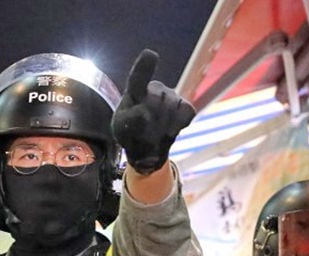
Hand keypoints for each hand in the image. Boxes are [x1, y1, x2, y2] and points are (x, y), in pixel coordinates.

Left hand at [111, 49, 195, 174]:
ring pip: (172, 109)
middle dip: (152, 121)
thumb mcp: (122, 128)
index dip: (145, 66)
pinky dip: (178, 126)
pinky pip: (186, 113)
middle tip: (144, 133)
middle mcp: (155, 88)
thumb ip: (130, 120)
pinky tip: (169, 131)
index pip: (138, 76)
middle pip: (157, 102)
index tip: (151, 55)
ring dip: (163, 127)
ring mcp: (172, 96)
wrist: (146, 147)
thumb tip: (145, 114)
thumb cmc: (130, 132)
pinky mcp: (186, 107)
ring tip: (155, 133)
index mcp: (135, 90)